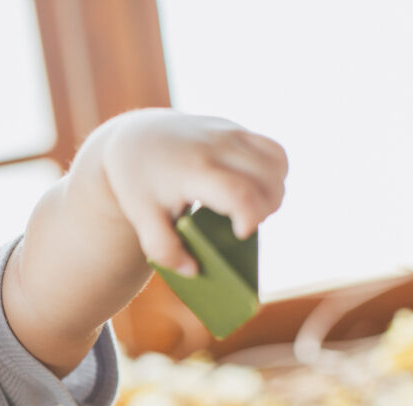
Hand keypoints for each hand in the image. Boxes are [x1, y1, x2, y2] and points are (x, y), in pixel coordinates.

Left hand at [99, 109, 287, 275]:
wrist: (134, 139)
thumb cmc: (138, 183)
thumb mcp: (140, 218)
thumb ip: (163, 250)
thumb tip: (193, 271)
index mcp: (192, 171)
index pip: (239, 193)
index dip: (250, 217)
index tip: (238, 233)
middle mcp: (216, 146)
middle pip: (268, 180)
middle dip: (266, 211)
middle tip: (239, 225)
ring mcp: (229, 132)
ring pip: (278, 163)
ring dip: (274, 193)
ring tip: (247, 208)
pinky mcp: (236, 128)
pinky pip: (274, 151)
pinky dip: (274, 174)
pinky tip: (252, 189)